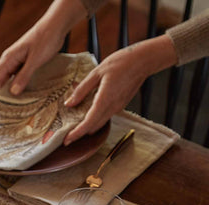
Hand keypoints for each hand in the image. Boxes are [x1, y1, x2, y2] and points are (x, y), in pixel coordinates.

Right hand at [0, 0, 87, 96]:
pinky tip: (24, 94)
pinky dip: (18, 85)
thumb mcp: (35, 60)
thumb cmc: (44, 39)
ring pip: (9, 79)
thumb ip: (23, 76)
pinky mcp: (25, 62)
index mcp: (8, 59)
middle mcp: (10, 61)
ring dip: (10, 91)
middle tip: (5, 110)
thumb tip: (13, 92)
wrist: (55, 27)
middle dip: (0, 95)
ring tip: (14, 105)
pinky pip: (18, 76)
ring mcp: (17, 61)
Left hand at [63, 35, 177, 144]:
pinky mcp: (121, 105)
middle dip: (80, 133)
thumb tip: (69, 104)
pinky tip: (87, 114)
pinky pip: (105, 116)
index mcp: (105, 99)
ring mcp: (118, 107)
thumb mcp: (96, 73)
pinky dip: (95, 119)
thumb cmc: (120, 63)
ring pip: (100, 123)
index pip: (89, 122)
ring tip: (74, 127)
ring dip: (88, 127)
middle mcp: (112, 107)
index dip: (77, 133)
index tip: (66, 140)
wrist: (142, 61)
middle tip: (66, 135)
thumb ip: (82, 90)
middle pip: (94, 127)